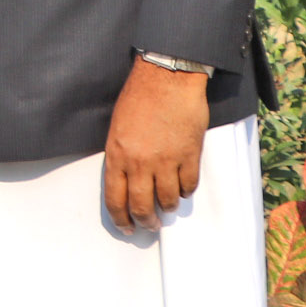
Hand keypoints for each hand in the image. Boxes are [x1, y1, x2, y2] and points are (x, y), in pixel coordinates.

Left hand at [102, 56, 210, 232]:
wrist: (167, 78)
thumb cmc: (139, 98)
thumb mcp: (118, 128)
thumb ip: (121, 156)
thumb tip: (128, 181)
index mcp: (117, 155)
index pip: (115, 198)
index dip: (121, 218)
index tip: (126, 227)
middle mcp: (140, 162)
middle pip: (142, 206)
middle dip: (146, 221)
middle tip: (150, 224)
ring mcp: (166, 160)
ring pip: (168, 200)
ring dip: (168, 206)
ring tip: (168, 205)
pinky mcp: (190, 155)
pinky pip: (189, 185)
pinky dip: (186, 190)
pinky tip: (183, 187)